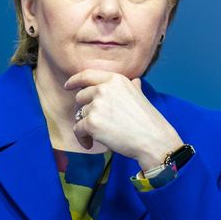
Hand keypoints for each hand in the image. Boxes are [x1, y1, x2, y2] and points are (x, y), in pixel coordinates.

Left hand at [65, 69, 182, 169]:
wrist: (153, 139)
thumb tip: (135, 81)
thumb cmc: (148, 120)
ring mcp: (97, 105)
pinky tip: (90, 144)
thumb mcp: (140, 95)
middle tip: (93, 122)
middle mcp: (104, 88)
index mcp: (115, 79)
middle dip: (84, 110)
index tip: (68, 86)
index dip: (74, 80)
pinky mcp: (91, 122)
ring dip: (85, 126)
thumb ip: (131, 87)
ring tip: (97, 135)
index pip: (87, 75)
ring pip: (79, 114)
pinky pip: (78, 129)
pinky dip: (82, 138)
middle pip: (81, 97)